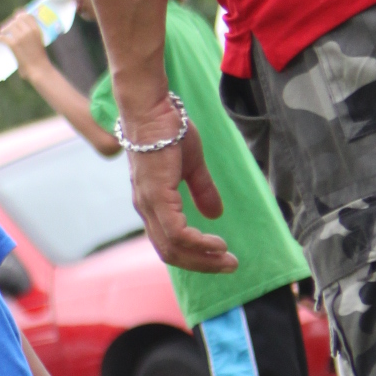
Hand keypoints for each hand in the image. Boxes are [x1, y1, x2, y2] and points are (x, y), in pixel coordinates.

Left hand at [0, 8, 52, 78]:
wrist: (40, 70)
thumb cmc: (40, 62)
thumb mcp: (39, 46)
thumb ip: (32, 43)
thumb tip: (26, 49)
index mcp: (36, 29)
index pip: (26, 15)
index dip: (19, 14)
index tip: (15, 17)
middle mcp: (29, 30)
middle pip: (16, 20)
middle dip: (10, 22)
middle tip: (5, 28)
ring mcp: (21, 37)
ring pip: (9, 27)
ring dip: (3, 28)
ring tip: (1, 32)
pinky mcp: (14, 44)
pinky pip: (2, 37)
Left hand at [119, 94, 237, 274]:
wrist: (152, 108)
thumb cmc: (168, 129)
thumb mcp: (191, 164)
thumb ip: (201, 190)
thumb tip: (215, 214)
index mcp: (152, 204)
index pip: (169, 242)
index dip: (193, 255)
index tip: (218, 257)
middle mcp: (147, 209)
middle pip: (170, 253)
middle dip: (201, 264)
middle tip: (228, 266)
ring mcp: (150, 205)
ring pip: (174, 248)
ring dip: (203, 258)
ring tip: (227, 260)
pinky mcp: (157, 197)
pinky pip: (178, 233)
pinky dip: (198, 243)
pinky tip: (217, 244)